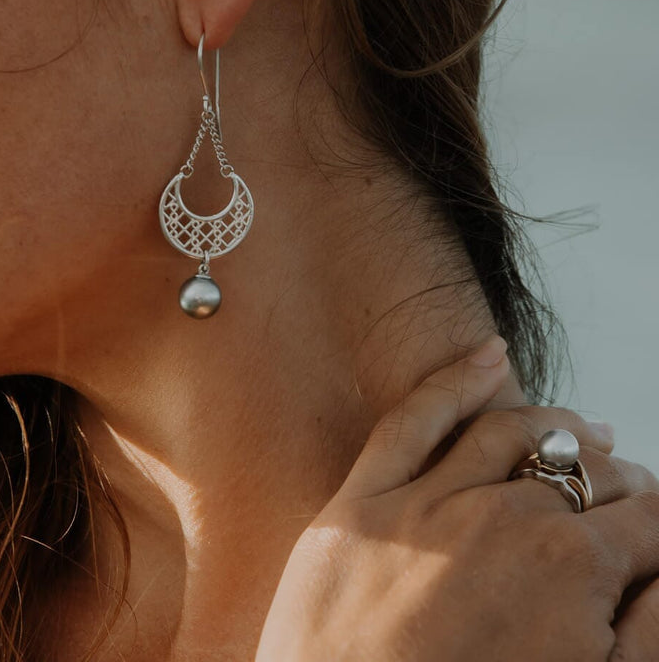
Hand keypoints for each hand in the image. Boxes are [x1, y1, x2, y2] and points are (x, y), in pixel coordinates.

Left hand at [256, 337, 658, 661]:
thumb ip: (645, 632)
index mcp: (571, 568)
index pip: (643, 518)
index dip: (655, 524)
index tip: (653, 529)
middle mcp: (501, 517)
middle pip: (581, 472)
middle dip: (615, 480)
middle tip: (625, 493)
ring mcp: (425, 503)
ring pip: (509, 432)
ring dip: (558, 426)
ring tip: (585, 430)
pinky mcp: (360, 504)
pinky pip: (412, 421)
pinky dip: (455, 378)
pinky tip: (491, 357)